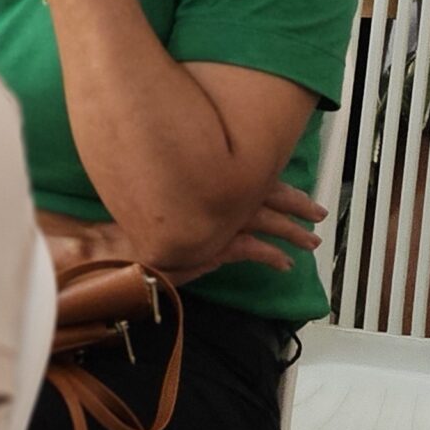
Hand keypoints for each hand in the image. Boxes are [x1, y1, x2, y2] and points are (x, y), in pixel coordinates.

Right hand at [39, 182, 324, 283]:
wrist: (111, 236)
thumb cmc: (127, 213)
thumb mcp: (156, 189)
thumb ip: (179, 179)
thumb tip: (194, 165)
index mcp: (205, 172)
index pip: (250, 168)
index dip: (271, 177)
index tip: (294, 184)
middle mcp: (215, 191)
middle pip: (266, 192)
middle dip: (294, 203)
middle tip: (318, 212)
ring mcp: (216, 219)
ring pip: (266, 220)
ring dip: (291, 231)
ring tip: (311, 240)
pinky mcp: (215, 246)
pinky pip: (252, 249)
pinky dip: (270, 256)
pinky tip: (284, 264)